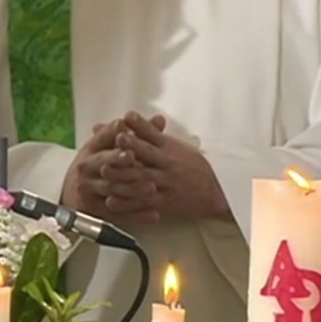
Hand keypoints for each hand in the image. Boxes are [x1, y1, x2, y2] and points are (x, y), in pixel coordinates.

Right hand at [62, 117, 161, 227]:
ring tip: (151, 188)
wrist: (75, 192)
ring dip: (132, 189)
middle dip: (119, 160)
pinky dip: (136, 215)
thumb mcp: (110, 146)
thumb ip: (136, 134)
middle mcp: (87, 168)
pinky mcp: (96, 209)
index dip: (112, 133)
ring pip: (112, 189)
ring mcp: (89, 189)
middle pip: (104, 163)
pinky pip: (118, 213)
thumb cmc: (98, 164)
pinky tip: (153, 214)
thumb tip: (160, 120)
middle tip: (135, 158)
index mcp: (91, 149)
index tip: (124, 127)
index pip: (101, 138)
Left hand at [109, 112, 231, 222]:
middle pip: (147, 156)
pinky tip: (111, 201)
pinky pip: (144, 204)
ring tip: (105, 171)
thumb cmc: (190, 165)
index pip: (153, 135)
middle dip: (130, 149)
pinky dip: (127, 204)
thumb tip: (124, 117)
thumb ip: (147, 131)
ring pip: (142, 181)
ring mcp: (165, 185)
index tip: (125, 118)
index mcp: (168, 149)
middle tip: (114, 143)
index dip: (139, 127)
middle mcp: (166, 165)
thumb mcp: (173, 145)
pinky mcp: (163, 204)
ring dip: (123, 176)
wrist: (215, 192)